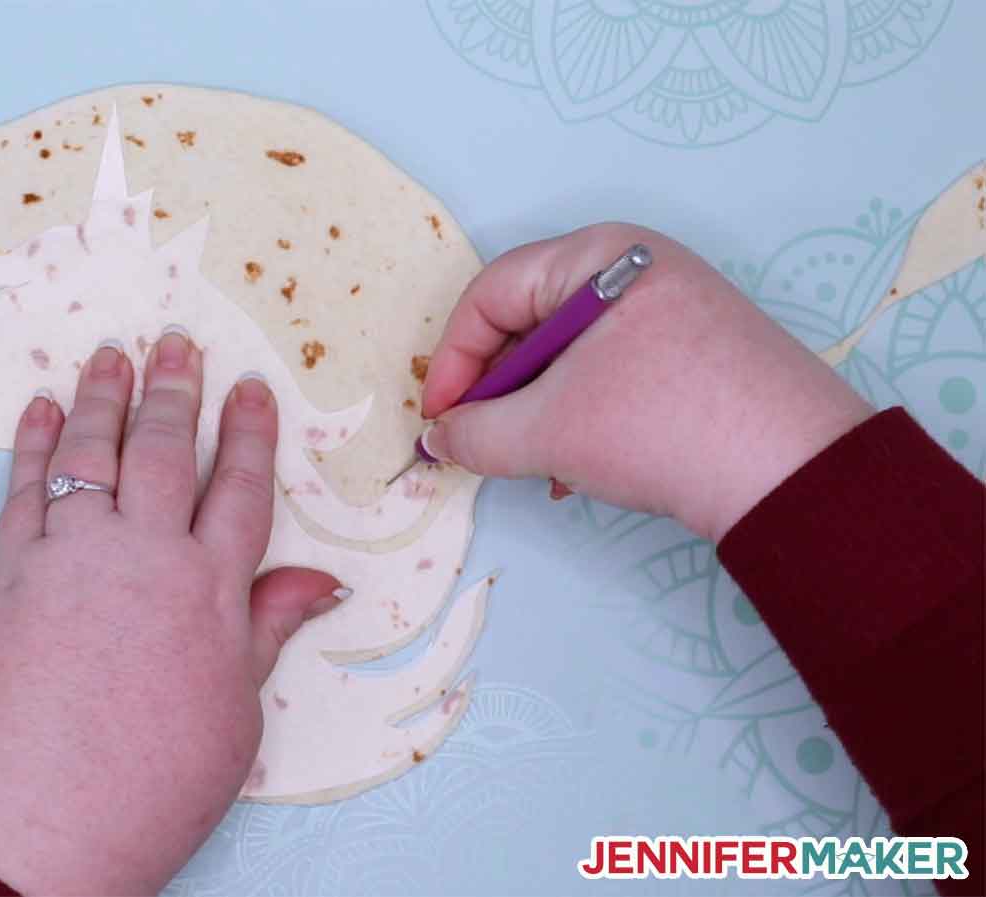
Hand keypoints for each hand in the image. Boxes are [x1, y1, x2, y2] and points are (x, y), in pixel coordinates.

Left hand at [0, 330, 342, 894]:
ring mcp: (71, 558)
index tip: (249, 389)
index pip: (237, 489)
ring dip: (104, 397)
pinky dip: (34, 444)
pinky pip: (26, 490)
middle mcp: (142, 556)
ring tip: (112, 353)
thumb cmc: (152, 780)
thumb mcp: (237, 713)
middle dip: (175, 391)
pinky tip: (42, 409)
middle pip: (162, 451)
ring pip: (92, 454)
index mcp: (209, 590)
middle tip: (178, 341)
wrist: (41, 815)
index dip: (247, 434)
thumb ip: (266, 630)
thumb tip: (319, 580)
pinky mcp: (13, 574)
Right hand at [421, 223, 872, 541]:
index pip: (492, 293)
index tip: (439, 420)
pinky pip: (610, 372)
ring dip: (537, 412)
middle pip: (530, 320)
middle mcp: (635, 267)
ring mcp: (671, 308)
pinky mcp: (693, 353)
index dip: (453, 360)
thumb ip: (476, 433)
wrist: (795, 474)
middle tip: (479, 443)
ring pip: (569, 354)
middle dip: (498, 391)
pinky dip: (580, 415)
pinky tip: (577, 469)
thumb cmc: (662, 426)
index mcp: (600, 254)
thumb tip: (439, 440)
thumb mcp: (548, 430)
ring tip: (534, 464)